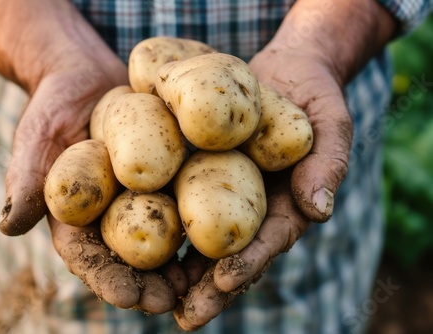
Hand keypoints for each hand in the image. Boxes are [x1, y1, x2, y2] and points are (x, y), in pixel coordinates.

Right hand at [0, 0, 186, 313]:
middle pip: (128, 258)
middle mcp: (109, 214)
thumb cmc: (54, 105)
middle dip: (148, 284)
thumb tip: (10, 226)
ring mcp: (139, 197)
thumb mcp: (37, 136)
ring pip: (159, 240)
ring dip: (177, 265)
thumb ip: (26, 178)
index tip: (131, 298)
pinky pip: (181, 202)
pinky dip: (196, 223)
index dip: (108, 280)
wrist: (86, 76)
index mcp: (75, 216)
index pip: (88, 257)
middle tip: (172, 300)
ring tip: (198, 284)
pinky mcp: (164, 176)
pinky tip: (215, 239)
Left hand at [174, 50, 342, 329]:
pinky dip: (156, 219)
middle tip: (184, 317)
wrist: (286, 70)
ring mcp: (221, 191)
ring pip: (196, 237)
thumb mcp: (330, 123)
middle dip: (207, 287)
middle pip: (227, 253)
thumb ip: (328, 163)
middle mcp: (249, 207)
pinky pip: (176, 197)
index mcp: (284, 204)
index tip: (226, 281)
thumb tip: (319, 210)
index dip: (250, 261)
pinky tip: (128, 239)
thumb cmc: (314, 95)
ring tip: (148, 296)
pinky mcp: (197, 170)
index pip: (268, 241)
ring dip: (175, 268)